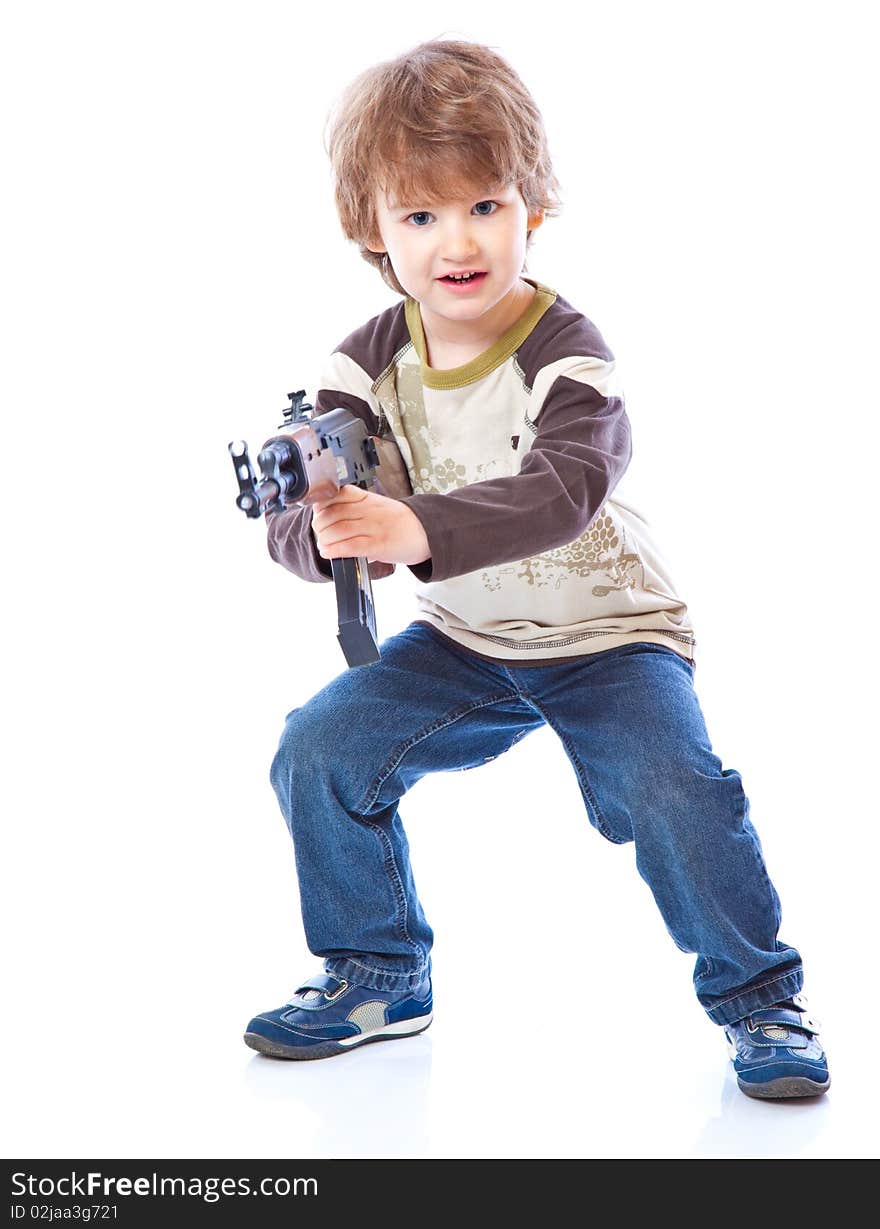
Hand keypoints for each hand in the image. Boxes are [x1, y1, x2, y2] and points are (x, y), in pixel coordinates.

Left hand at [311, 485, 430, 565]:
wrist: (428, 531)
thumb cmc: (404, 522)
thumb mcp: (380, 506)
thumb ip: (359, 510)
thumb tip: (337, 523)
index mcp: (368, 499)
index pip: (337, 495)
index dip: (322, 504)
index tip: (318, 512)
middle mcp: (368, 511)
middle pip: (333, 514)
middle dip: (320, 525)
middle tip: (320, 533)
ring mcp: (373, 527)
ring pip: (338, 530)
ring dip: (325, 539)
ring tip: (323, 545)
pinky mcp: (378, 545)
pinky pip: (350, 546)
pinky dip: (335, 550)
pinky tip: (328, 553)